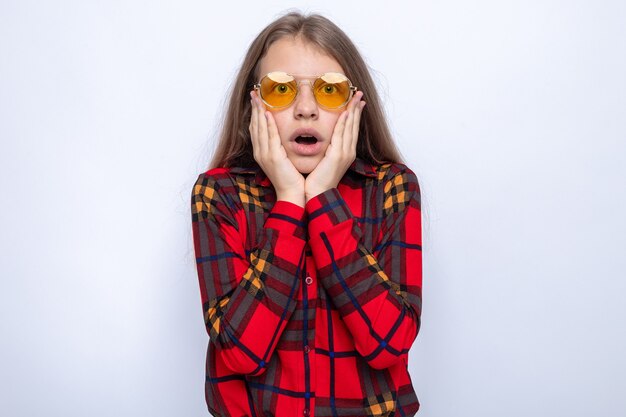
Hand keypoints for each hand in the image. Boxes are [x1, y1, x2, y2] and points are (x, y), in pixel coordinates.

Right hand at [249, 90, 305, 206]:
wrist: (293, 194)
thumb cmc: (292, 178)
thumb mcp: (284, 160)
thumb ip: (281, 148)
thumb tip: (283, 137)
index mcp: (263, 152)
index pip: (256, 129)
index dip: (255, 114)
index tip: (256, 101)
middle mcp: (260, 152)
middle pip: (255, 126)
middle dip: (254, 109)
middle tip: (253, 93)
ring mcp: (265, 155)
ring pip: (260, 128)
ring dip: (259, 112)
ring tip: (258, 98)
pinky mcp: (273, 157)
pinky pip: (270, 137)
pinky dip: (268, 124)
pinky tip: (268, 113)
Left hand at [304, 91, 365, 201]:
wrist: (316, 195)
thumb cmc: (316, 180)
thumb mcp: (323, 162)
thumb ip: (325, 150)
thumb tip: (322, 142)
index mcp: (345, 153)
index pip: (351, 129)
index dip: (354, 115)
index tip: (355, 102)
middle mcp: (348, 152)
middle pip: (354, 125)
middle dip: (357, 108)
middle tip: (359, 94)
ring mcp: (344, 154)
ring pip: (350, 127)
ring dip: (353, 111)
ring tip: (355, 97)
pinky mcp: (338, 156)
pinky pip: (341, 135)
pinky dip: (344, 122)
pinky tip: (345, 112)